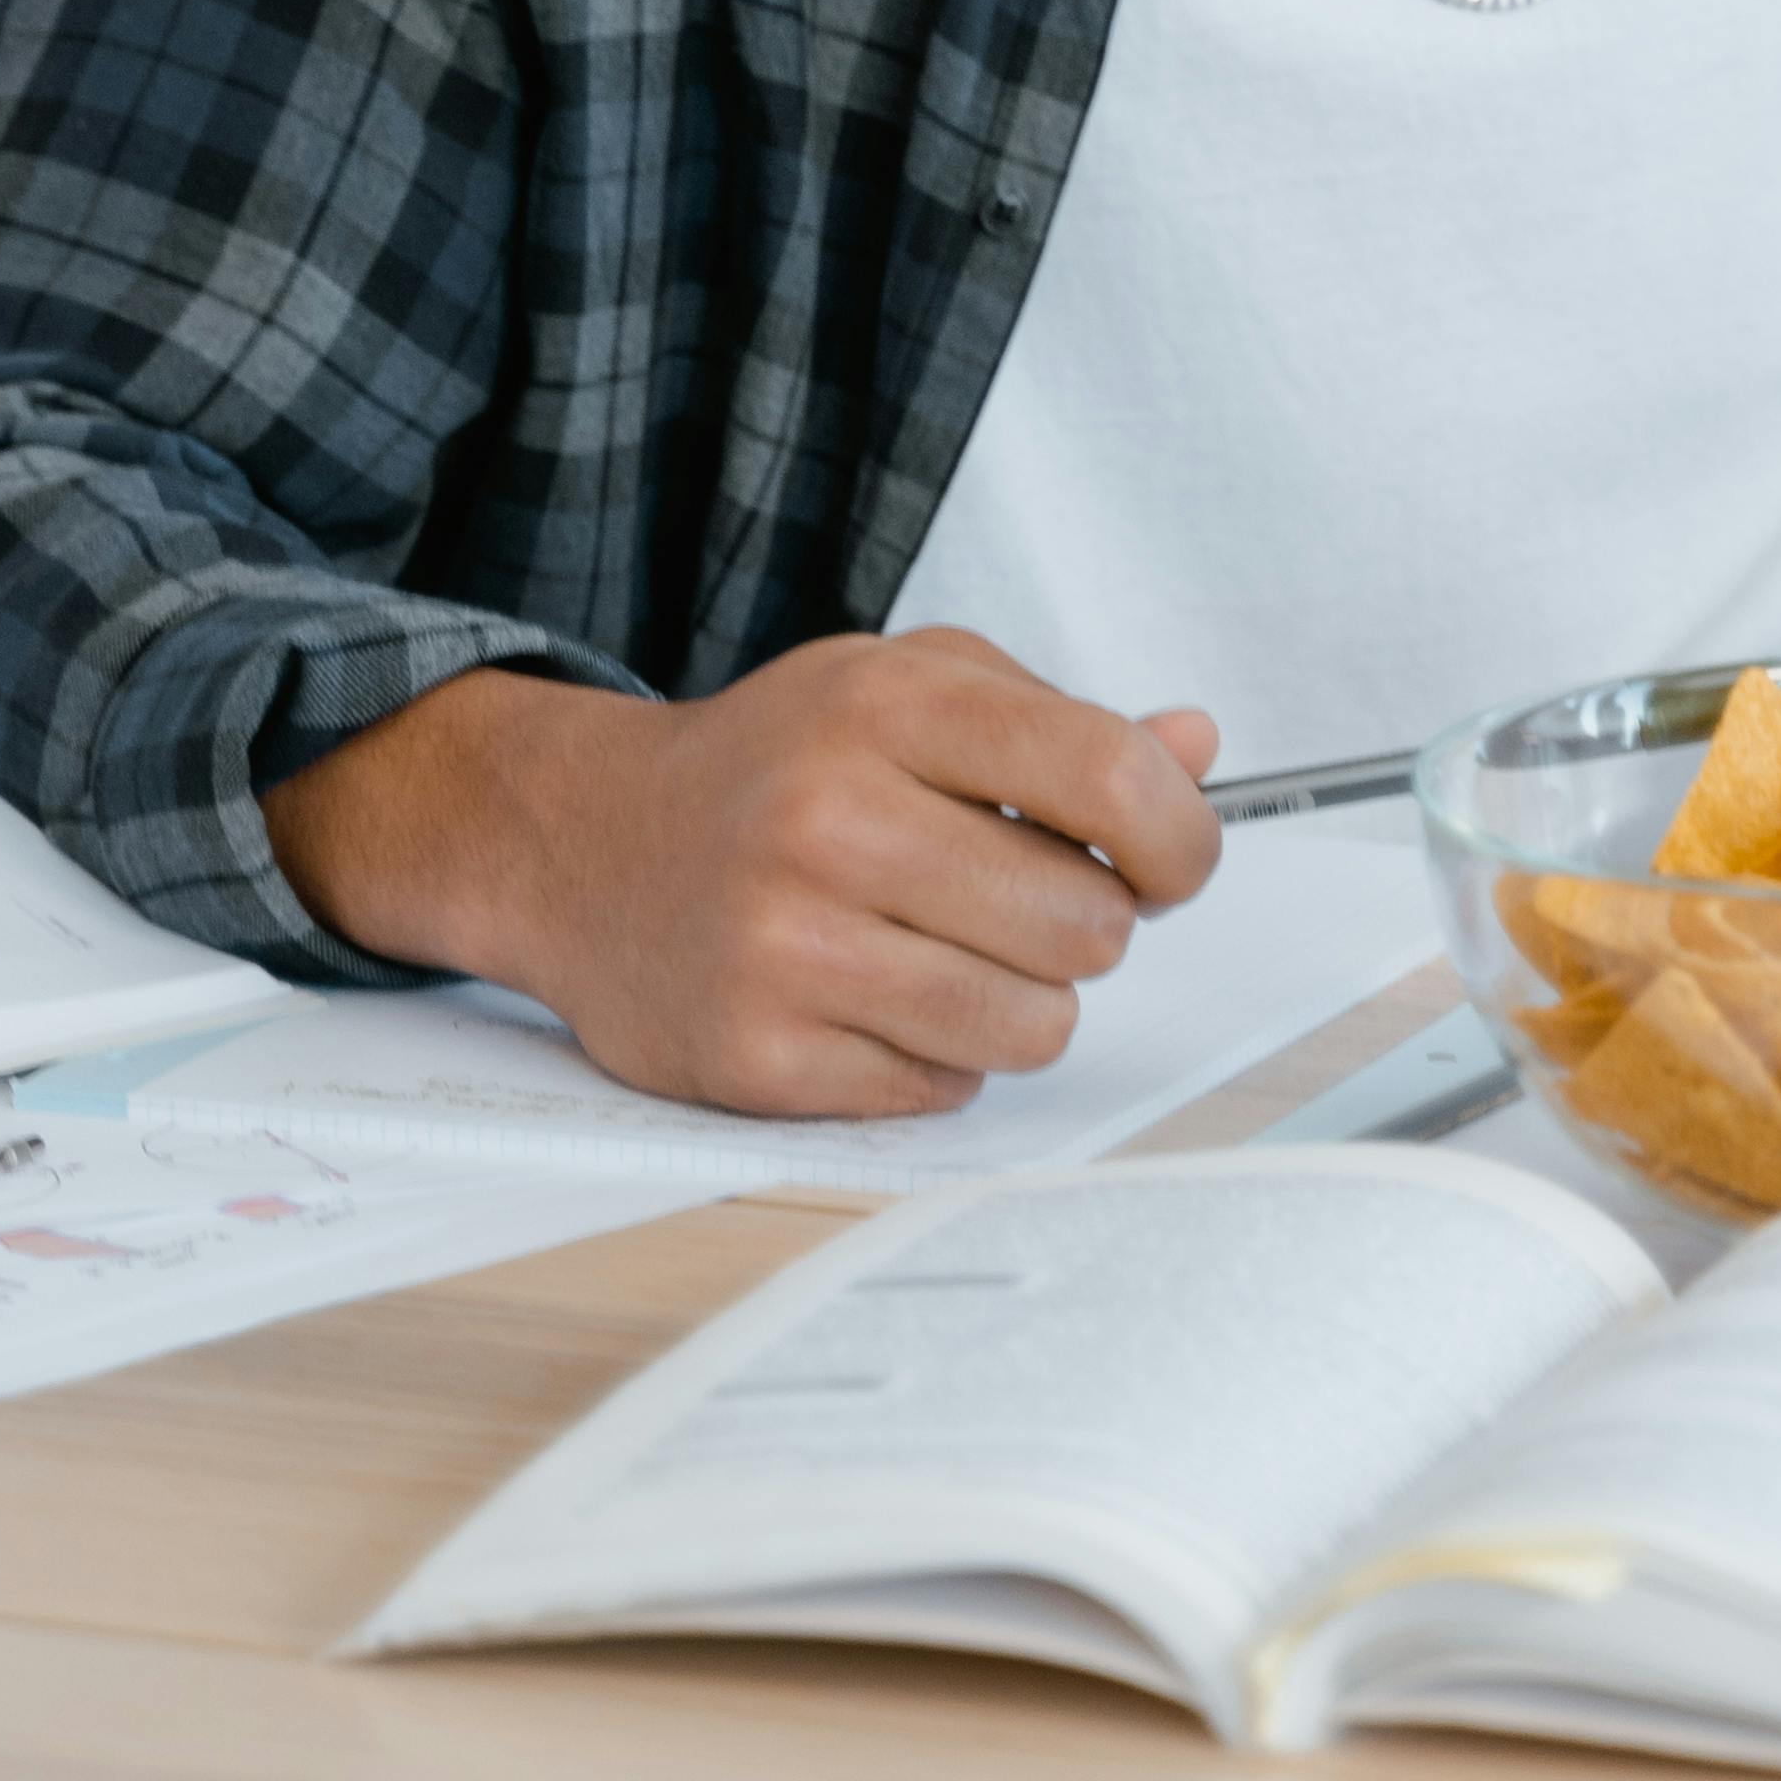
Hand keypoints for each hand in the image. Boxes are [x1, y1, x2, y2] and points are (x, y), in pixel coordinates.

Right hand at [263, 627, 1220, 1115]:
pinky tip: (871, 998)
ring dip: (1017, 1002)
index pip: (1112, 778)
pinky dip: (933, 1059)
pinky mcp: (758, 1057)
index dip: (1180, 837)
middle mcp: (835, 818)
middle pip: (1088, 926)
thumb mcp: (908, 688)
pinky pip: (942, 1092)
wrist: (583, 845)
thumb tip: (1197, 752)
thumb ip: (1061, 721)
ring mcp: (789, 946)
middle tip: (1022, 904)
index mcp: (890, 704)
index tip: (1171, 861)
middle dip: (1083, 927)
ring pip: (1031, 1025)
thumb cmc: (772, 765)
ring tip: (947, 953)